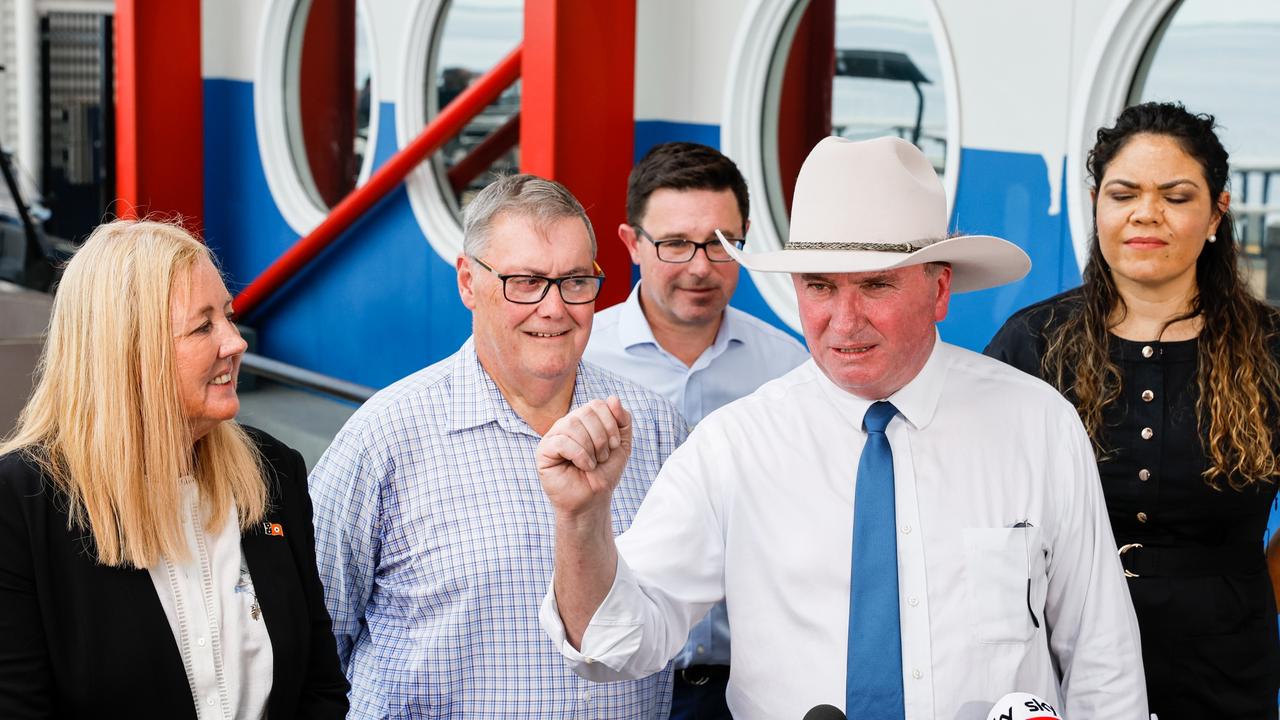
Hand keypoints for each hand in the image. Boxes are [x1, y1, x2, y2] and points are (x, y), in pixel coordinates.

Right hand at [537, 397, 631, 518]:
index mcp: (583, 420)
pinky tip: (583, 467)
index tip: (615, 445)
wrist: (593, 499)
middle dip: (601, 438)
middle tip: (602, 457)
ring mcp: (553, 436)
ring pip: (572, 425)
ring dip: (590, 448)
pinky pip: (562, 441)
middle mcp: (566, 424)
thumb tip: (612, 398)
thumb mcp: (622, 444)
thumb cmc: (604, 473)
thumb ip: (622, 420)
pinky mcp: (543, 451)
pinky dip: (579, 455)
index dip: (610, 423)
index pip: (596, 404)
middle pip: (585, 413)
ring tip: (592, 464)